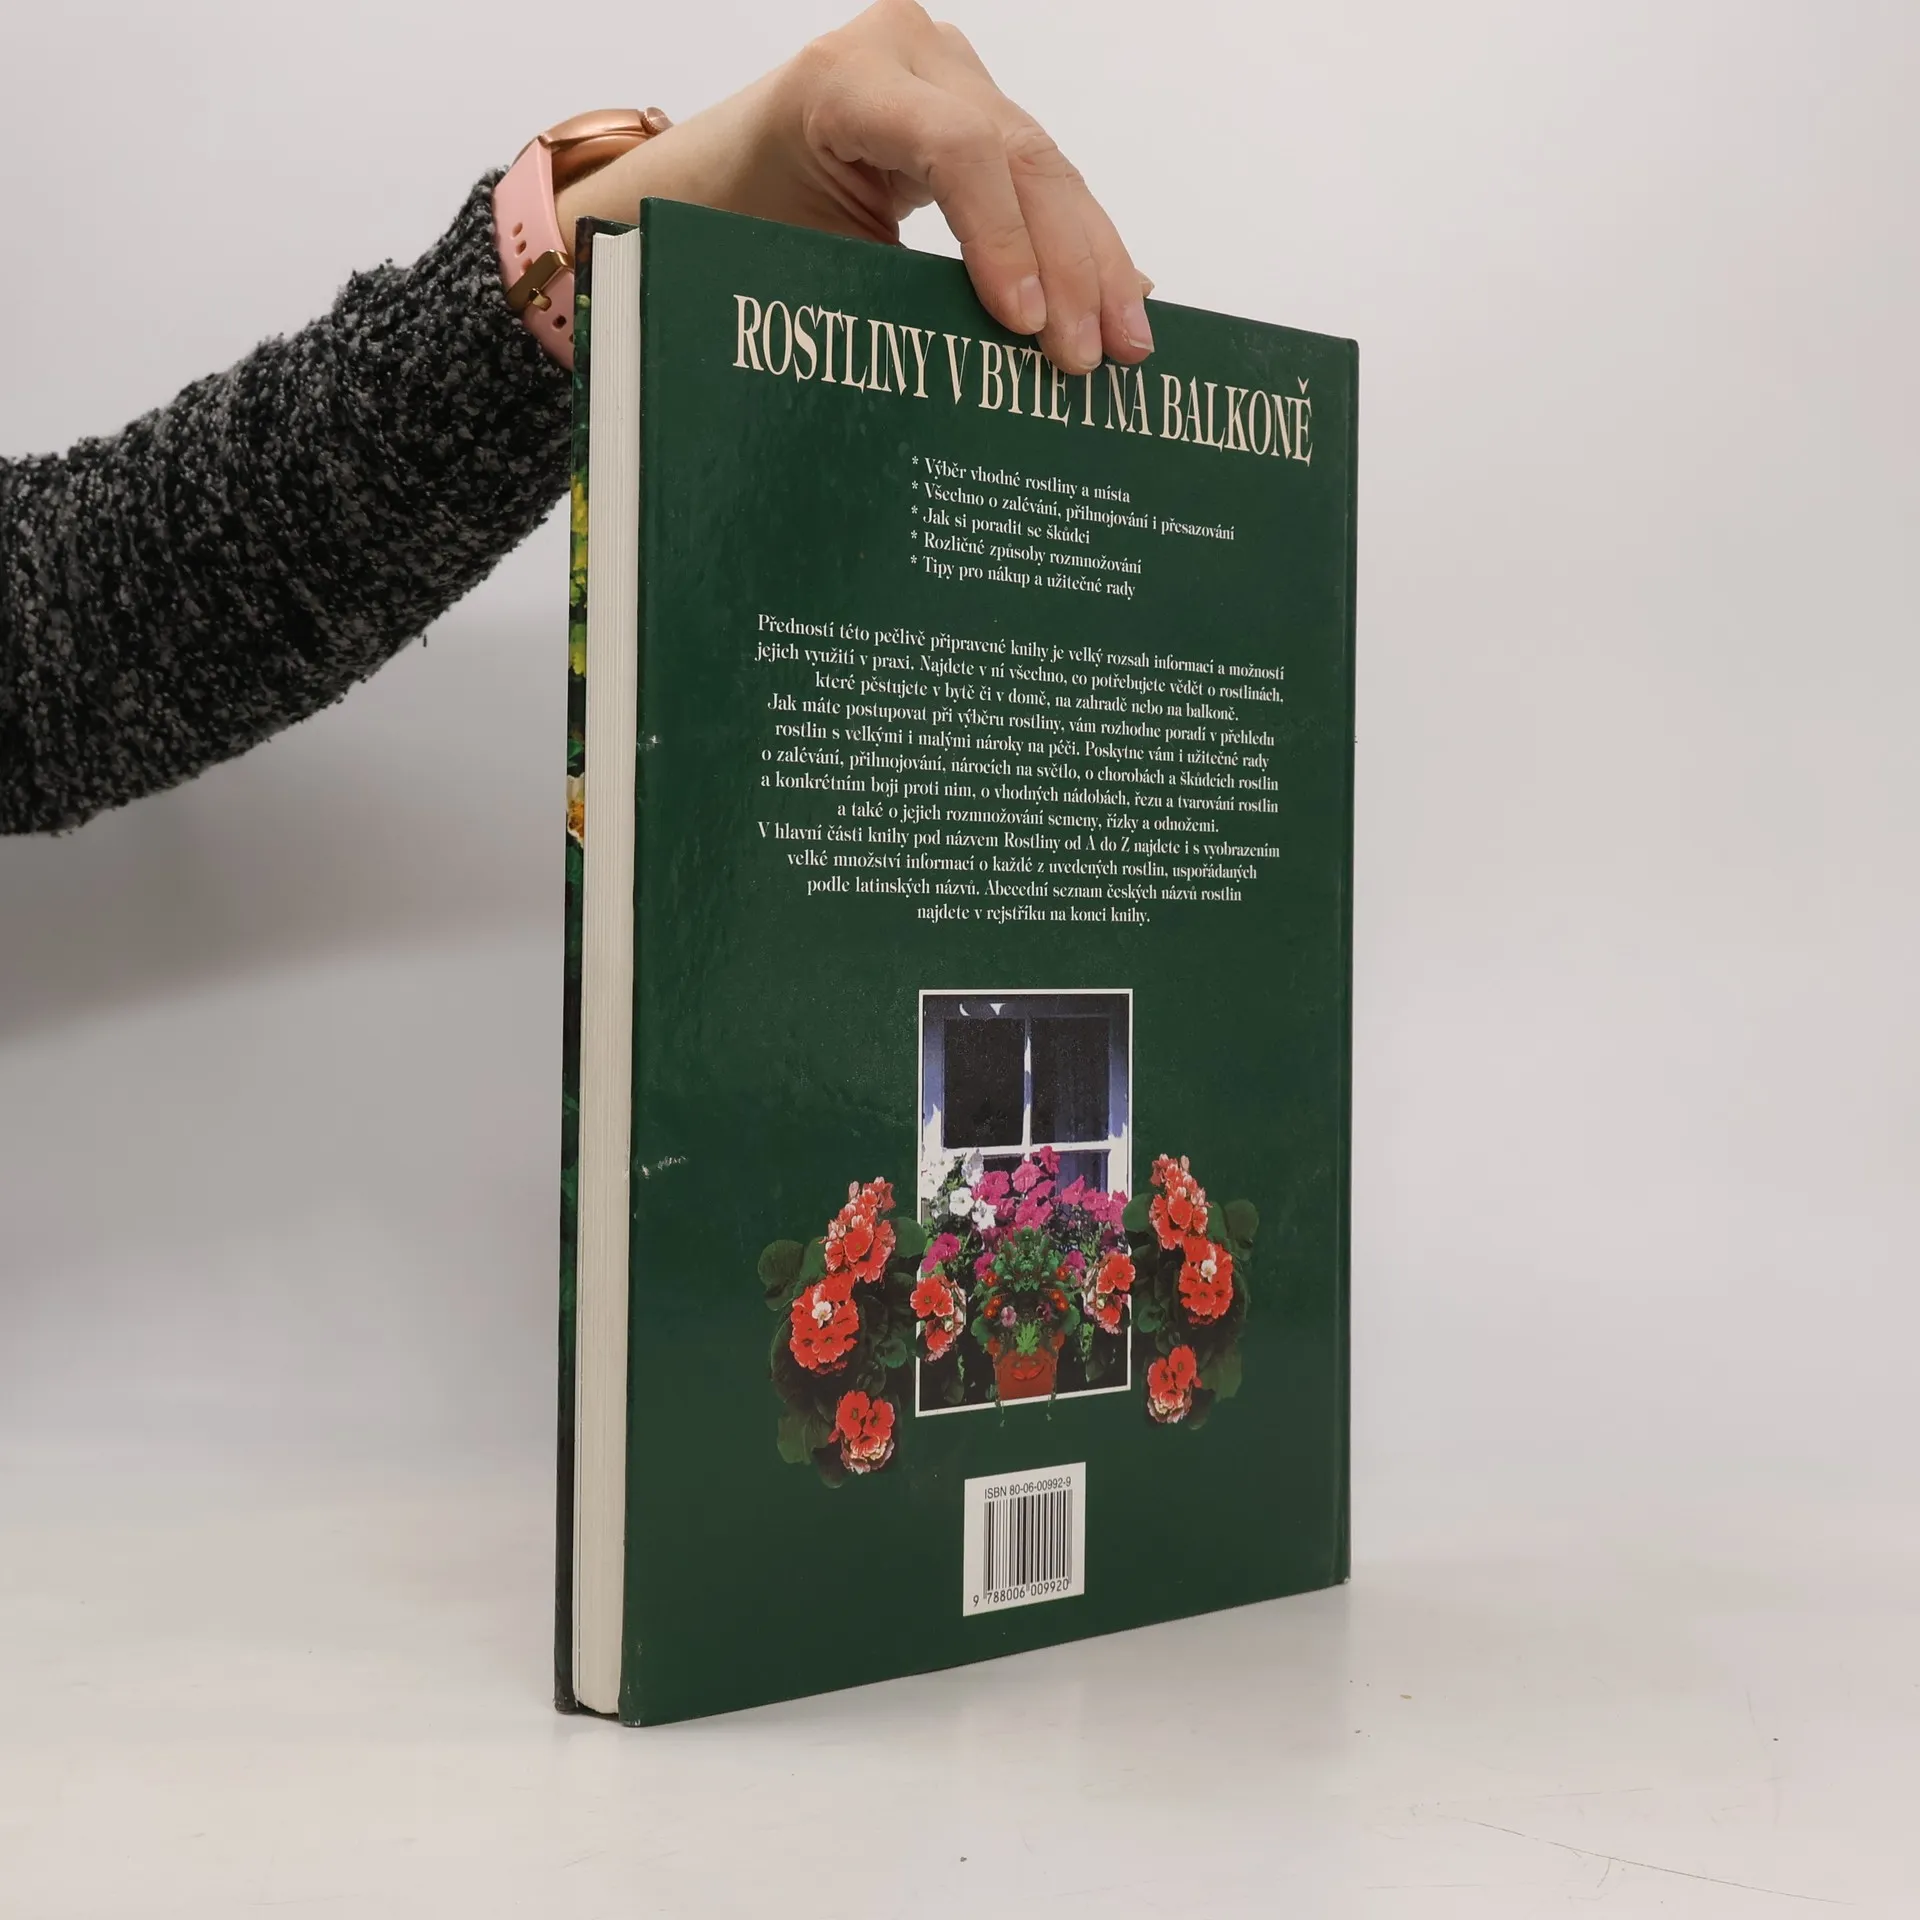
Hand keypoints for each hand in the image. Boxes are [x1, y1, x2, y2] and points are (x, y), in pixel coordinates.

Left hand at [554, 0, 1151, 372]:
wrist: (711, 183)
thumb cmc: (740, 227)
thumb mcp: (811, 266)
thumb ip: (904, 297)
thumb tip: (1003, 363)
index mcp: (844, 80)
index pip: (958, 149)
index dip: (1005, 241)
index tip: (1028, 327)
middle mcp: (906, 53)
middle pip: (1020, 156)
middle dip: (1069, 266)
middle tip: (1095, 358)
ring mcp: (946, 70)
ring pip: (1044, 166)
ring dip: (1093, 261)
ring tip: (1127, 343)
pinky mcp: (970, 103)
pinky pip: (1036, 174)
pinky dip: (1076, 243)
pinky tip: (1119, 298)